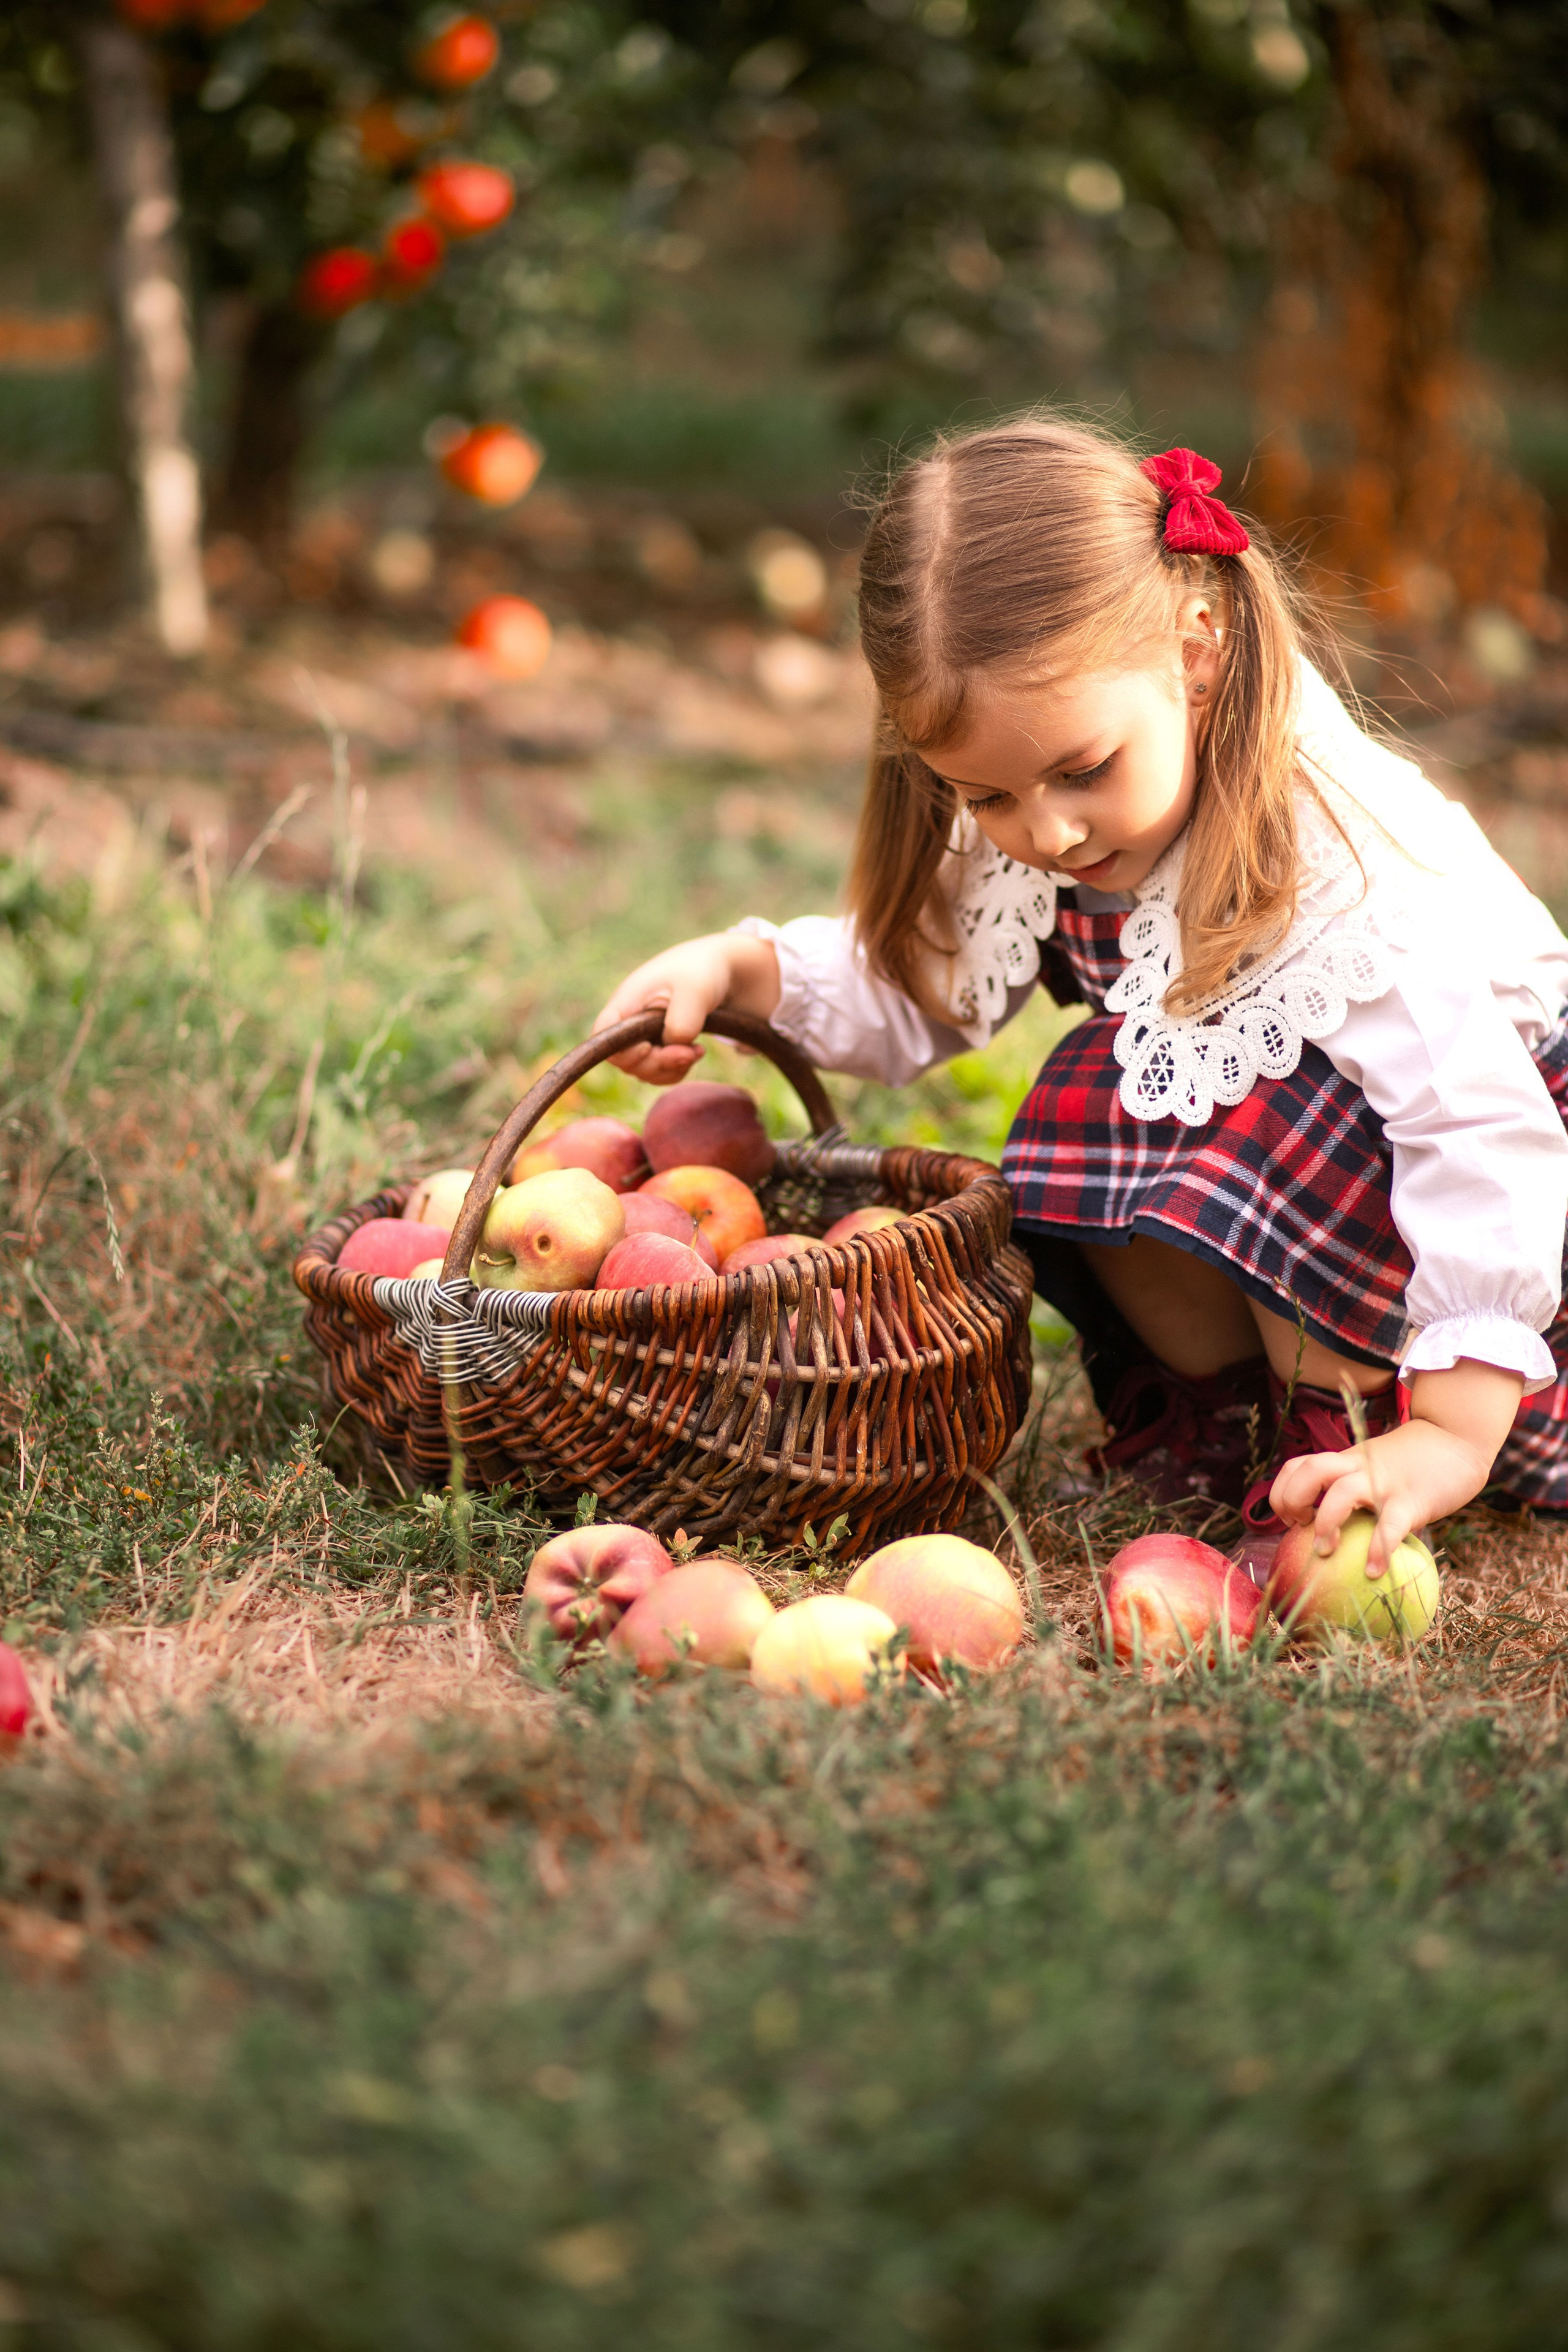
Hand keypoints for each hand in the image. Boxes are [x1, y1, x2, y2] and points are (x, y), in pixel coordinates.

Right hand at [591, 931, 781, 1084]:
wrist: (718, 968)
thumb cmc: (700, 972)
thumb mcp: (695, 991)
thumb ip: (681, 1021)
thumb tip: (674, 1047)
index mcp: (627, 1001)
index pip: (602, 1035)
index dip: (620, 1051)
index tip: (649, 1047)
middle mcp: (628, 1020)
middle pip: (623, 1060)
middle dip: (656, 1064)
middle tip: (688, 1052)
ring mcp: (641, 1035)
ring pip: (642, 1070)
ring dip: (669, 1069)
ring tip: (696, 1051)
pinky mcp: (658, 1045)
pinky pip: (659, 1071)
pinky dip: (676, 1069)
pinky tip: (696, 1052)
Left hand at [1269, 1359, 1522, 1571]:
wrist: (1457, 1441)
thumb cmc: (1414, 1465)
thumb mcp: (1375, 1469)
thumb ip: (1356, 1491)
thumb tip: (1336, 1538)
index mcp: (1346, 1461)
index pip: (1297, 1466)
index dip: (1283, 1492)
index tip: (1291, 1519)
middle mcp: (1358, 1467)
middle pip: (1309, 1469)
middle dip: (1291, 1499)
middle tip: (1300, 1527)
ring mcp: (1383, 1482)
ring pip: (1341, 1491)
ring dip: (1326, 1522)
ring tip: (1326, 1552)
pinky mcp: (1411, 1500)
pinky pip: (1390, 1526)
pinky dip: (1379, 1550)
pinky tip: (1375, 1573)